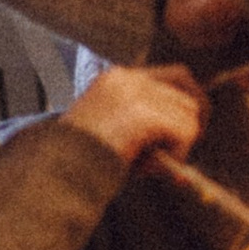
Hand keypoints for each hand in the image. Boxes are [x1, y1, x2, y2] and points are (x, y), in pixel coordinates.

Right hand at [63, 65, 208, 167]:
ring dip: (180, 142)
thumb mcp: (117, 132)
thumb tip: (192, 136)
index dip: (188, 100)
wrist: (54, 175)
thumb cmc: (81, 162)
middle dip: (194, 116)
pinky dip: (178, 153)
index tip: (189, 127)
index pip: (175, 74)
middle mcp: (127, 79)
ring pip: (189, 112)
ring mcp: (134, 94)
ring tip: (150, 163)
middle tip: (185, 144)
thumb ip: (150, 127)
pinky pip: (185, 131)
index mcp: (117, 79)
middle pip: (187, 85)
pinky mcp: (142, 113)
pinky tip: (149, 166)